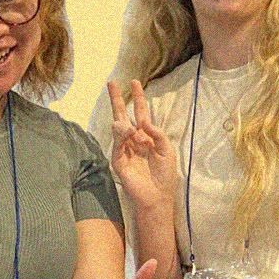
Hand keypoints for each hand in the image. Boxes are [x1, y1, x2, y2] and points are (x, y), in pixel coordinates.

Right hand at [107, 79, 178, 211]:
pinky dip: (122, 136)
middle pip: (123, 115)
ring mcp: (124, 149)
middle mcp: (134, 140)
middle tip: (112, 82)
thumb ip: (157, 133)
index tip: (135, 82)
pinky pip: (118, 143)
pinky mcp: (118, 160)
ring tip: (130, 128)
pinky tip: (127, 132)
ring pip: (119, 128)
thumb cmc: (164, 174)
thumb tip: (143, 121)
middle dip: (117, 99)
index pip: (141, 113)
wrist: (157, 196)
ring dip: (125, 124)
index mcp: (147, 136)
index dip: (139, 98)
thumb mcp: (167, 149)